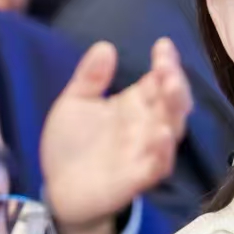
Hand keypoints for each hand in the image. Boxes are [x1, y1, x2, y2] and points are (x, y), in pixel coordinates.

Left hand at [40, 39, 191, 233]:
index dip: (166, 63)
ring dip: (174, 112)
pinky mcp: (138, 178)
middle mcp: (146, 126)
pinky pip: (157, 166)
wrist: (58, 188)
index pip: (158, 80)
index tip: (162, 45)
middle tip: (167, 70)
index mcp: (135, 104)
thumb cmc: (72, 144)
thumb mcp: (74, 103)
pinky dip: (162, 152)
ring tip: (170, 91)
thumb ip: (89, 77)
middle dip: (175, 84)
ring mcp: (145, 152)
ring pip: (172, 132)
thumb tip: (105, 46)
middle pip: (172, 103)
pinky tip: (160, 135)